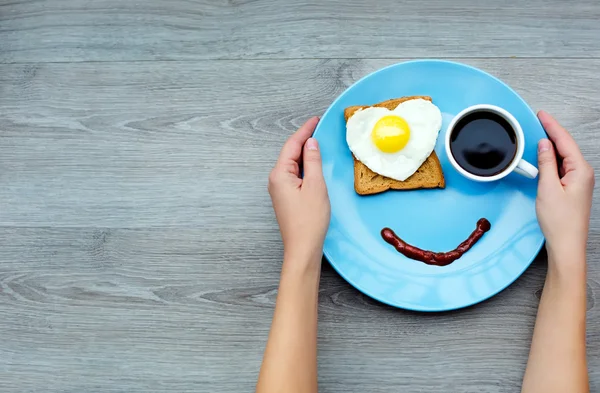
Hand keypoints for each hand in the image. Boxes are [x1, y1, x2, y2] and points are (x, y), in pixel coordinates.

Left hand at [268, 117, 330, 265]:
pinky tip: (314, 164)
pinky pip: (295, 175)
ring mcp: (280, 190)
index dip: (305, 131)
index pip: (292, 145)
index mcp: (280, 174)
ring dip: (305, 153)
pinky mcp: (286, 197)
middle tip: (318, 128)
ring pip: (293, 164)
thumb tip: (311, 143)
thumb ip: (313, 161)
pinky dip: (305, 166)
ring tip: (318, 142)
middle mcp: (276, 180)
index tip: (315, 120)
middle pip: (290, 153)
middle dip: (304, 140)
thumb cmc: (309, 220)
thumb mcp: (316, 186)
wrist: (303, 247)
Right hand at [536, 111, 594, 265]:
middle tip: (539, 120)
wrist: (566, 244)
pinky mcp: (571, 189)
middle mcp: (582, 174)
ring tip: (538, 135)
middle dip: (552, 132)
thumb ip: (546, 164)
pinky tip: (543, 157)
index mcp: (580, 171)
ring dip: (551, 146)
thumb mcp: (547, 188)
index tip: (542, 115)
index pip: (565, 141)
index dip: (552, 126)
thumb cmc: (560, 221)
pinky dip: (551, 160)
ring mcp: (577, 181)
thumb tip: (543, 145)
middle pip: (566, 146)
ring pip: (563, 157)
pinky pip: (560, 167)